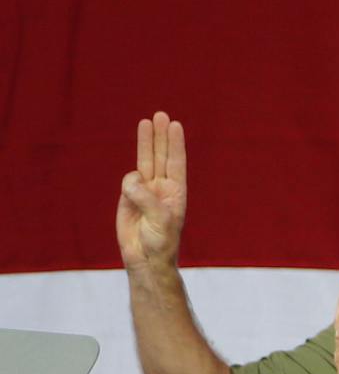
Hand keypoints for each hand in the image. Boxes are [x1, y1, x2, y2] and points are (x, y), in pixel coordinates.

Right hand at [117, 112, 188, 269]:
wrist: (145, 258)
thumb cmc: (160, 242)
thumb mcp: (159, 219)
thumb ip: (146, 197)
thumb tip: (131, 178)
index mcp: (176, 192)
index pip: (176, 162)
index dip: (175, 144)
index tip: (175, 125)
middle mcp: (162, 188)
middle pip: (161, 156)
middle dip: (160, 136)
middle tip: (161, 115)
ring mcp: (145, 191)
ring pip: (145, 161)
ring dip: (146, 142)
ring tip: (146, 121)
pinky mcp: (128, 197)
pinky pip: (127, 181)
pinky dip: (128, 182)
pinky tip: (131, 193)